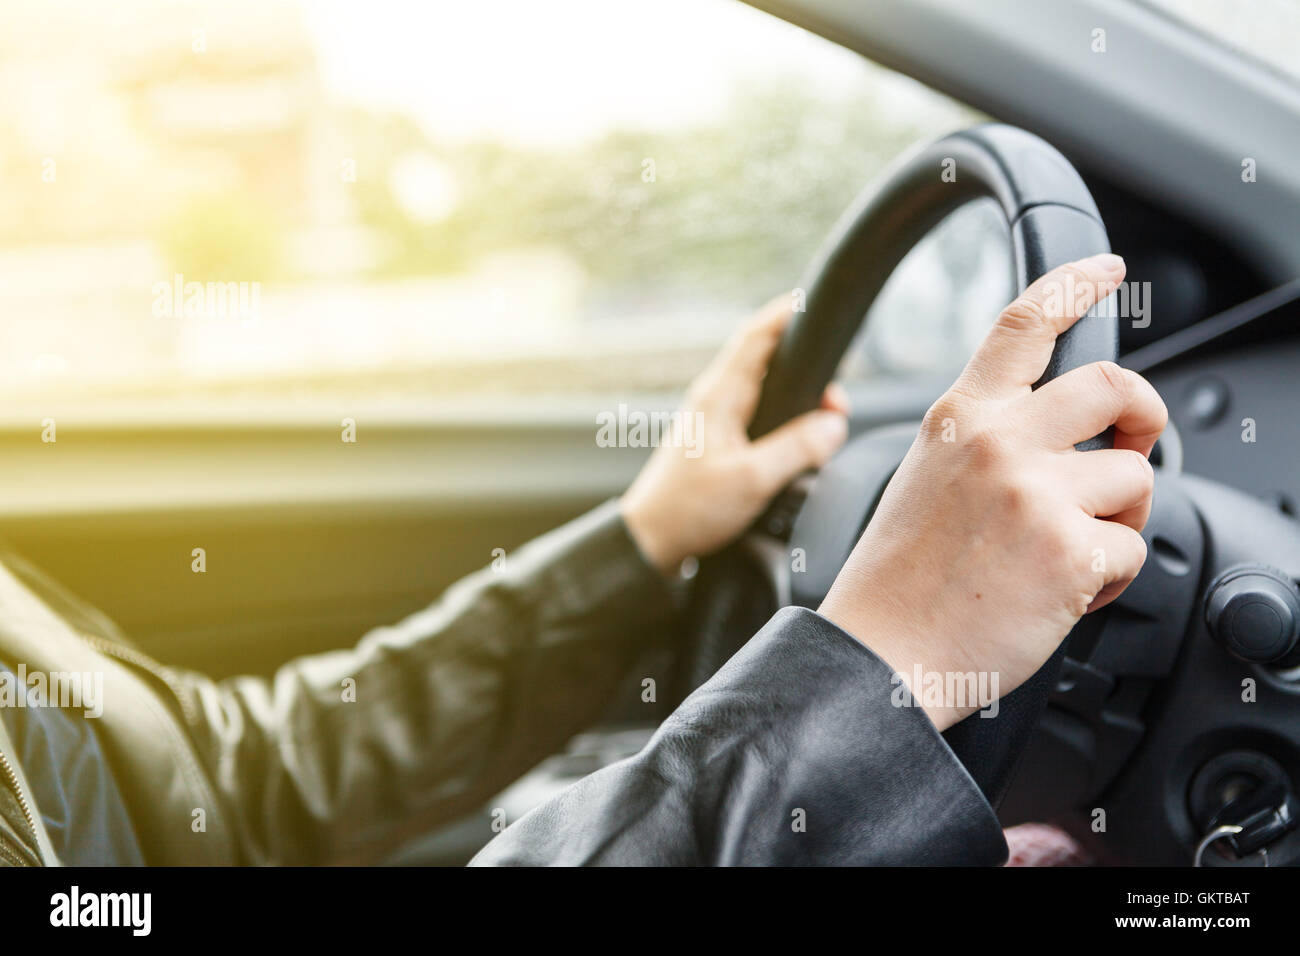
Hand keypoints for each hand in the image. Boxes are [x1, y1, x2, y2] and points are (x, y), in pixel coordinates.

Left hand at [622, 296, 849, 574]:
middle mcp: (714, 398)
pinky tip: (796, 443)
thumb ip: (798, 449)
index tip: (815, 302)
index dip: (787, 313)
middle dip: (807, 368)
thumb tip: (834, 424)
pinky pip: (757, 414)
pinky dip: (783, 419)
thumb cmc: (689, 509)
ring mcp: (713, 418)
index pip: (757, 335)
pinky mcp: (715, 440)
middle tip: (836, 400)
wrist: (649, 540)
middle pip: (766, 359)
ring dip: (797, 398)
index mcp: (720, 395)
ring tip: (825, 423)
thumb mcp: (752, 480)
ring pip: (764, 389)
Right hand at [819, 254, 1166, 731]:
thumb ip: (985, 441)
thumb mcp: (925, 477)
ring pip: (1134, 477)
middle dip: (1144, 413)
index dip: (1073, 284)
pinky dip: (1111, 575)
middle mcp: (1000, 441)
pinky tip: (1065, 591)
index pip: (1023, 324)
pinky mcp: (1070, 549)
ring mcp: (1037, 492)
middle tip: (1136, 443)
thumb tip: (1063, 441)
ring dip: (1119, 516)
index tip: (1104, 270)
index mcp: (960, 418)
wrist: (880, 650)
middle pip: (1114, 385)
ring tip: (1074, 550)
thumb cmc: (899, 578)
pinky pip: (1132, 546)